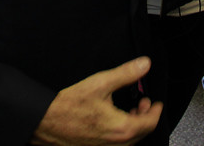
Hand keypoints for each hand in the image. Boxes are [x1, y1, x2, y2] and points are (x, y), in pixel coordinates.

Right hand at [31, 57, 161, 145]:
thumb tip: (144, 65)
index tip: (157, 103)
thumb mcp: (100, 84)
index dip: (156, 112)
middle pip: (141, 134)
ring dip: (134, 125)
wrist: (46, 122)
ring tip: (131, 111)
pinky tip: (113, 119)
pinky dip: (122, 132)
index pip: (150, 123)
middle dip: (146, 117)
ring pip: (129, 140)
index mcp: (121, 129)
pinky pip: (117, 143)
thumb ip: (125, 74)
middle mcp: (116, 144)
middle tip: (144, 104)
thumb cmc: (68, 106)